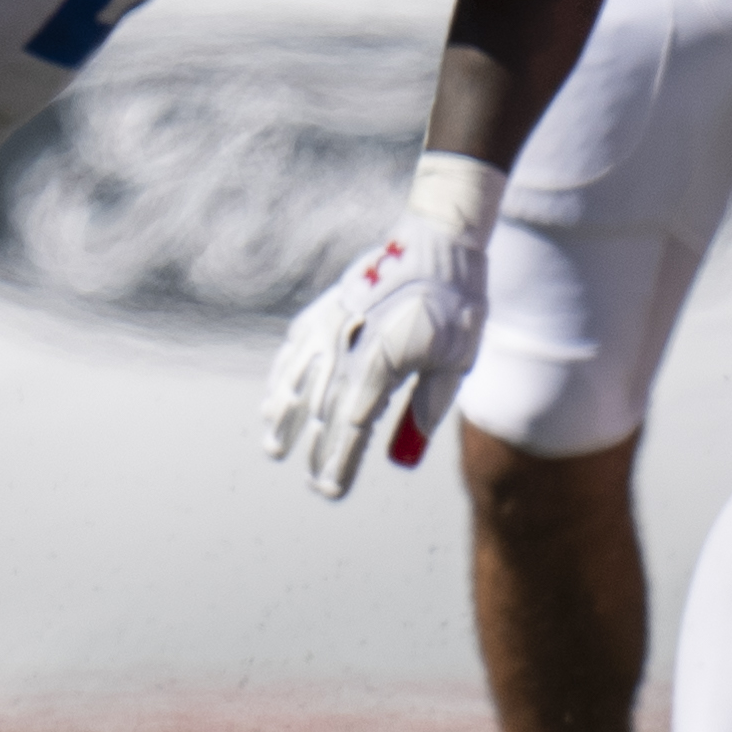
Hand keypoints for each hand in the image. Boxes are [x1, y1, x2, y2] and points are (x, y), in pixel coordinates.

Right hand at [262, 155, 497, 498]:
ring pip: (296, 378)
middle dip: (316, 450)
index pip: (352, 426)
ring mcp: (332, 323)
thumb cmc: (456, 303)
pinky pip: (296, 347)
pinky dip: (283, 375)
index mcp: (381, 360)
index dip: (338, 462)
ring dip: (283, 415)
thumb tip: (402, 454)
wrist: (438, 240)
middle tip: (313, 481)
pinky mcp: (327, 307)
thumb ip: (428, 405)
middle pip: (322, 409)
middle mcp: (348, 344)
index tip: (330, 491)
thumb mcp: (456, 359)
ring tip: (275, 445)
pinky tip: (275, 396)